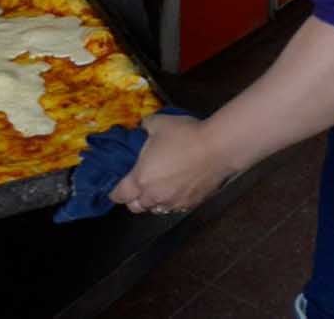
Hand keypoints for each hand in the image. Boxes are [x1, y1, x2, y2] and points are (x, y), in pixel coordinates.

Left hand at [109, 113, 235, 214]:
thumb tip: (141, 128)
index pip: (119, 195)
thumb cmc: (184, 135)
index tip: (116, 186)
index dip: (115, 192)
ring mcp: (174, 203)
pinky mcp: (191, 204)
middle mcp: (154, 196)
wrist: (218, 149)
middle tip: (138, 185)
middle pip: (136, 207)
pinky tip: (176, 188)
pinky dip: (171, 201)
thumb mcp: (158, 123)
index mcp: (140, 179)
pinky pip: (174, 208)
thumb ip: (144, 127)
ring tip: (158, 187)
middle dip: (133, 199)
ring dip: (153, 202)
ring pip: (156, 210)